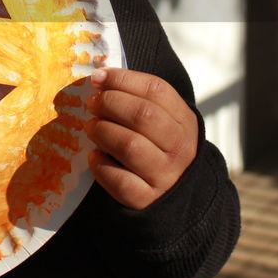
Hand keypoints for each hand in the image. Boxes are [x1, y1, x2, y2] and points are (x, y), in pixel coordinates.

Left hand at [86, 68, 197, 209]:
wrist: (173, 196)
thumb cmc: (159, 148)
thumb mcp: (163, 121)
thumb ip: (138, 99)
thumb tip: (99, 76)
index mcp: (185, 121)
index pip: (157, 90)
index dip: (123, 79)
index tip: (98, 78)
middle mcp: (180, 148)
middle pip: (143, 115)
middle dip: (110, 103)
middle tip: (92, 104)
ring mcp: (166, 176)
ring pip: (130, 146)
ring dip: (103, 132)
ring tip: (92, 128)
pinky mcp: (147, 200)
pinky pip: (120, 180)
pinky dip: (102, 166)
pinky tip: (95, 157)